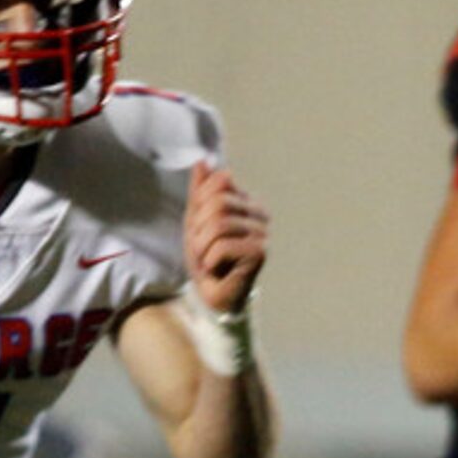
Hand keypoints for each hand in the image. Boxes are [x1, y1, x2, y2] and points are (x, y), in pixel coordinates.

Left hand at [183, 160, 267, 313]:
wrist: (213, 296)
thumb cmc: (207, 259)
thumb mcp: (195, 221)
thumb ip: (200, 192)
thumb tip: (204, 161)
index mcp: (245, 204)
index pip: (220, 184)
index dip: (200, 206)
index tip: (200, 230)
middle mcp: (259, 216)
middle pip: (219, 203)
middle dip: (199, 227)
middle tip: (201, 249)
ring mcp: (262, 235)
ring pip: (220, 224)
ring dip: (202, 245)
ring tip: (207, 260)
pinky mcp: (260, 254)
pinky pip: (224, 245)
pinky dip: (210, 259)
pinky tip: (216, 269)